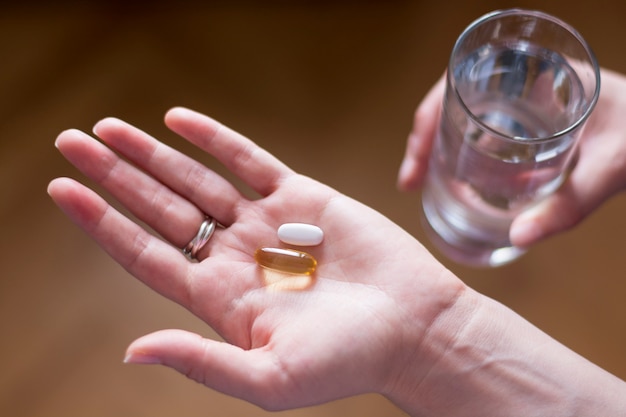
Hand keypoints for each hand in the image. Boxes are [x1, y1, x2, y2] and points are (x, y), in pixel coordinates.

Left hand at [48, 107, 462, 410]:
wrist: (414, 326)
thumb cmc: (349, 361)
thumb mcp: (271, 378)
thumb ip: (202, 363)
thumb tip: (133, 353)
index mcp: (221, 299)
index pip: (146, 254)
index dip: (104, 223)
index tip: (64, 190)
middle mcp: (236, 256)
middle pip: (162, 209)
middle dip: (116, 177)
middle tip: (72, 142)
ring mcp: (266, 223)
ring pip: (197, 180)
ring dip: (154, 154)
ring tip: (110, 129)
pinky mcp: (301, 197)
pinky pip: (248, 160)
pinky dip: (215, 139)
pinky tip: (177, 121)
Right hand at [397, 68, 625, 246]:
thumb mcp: (610, 168)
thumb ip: (569, 205)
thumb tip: (518, 237)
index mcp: (540, 74)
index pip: (462, 80)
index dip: (429, 115)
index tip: (419, 155)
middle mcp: (527, 83)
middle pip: (453, 99)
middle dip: (424, 138)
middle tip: (410, 179)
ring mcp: (526, 102)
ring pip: (464, 116)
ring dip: (438, 145)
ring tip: (422, 179)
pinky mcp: (531, 121)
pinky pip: (484, 130)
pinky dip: (463, 152)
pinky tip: (460, 177)